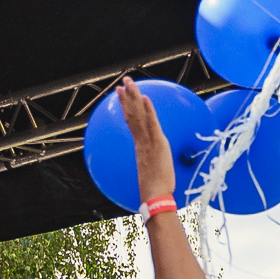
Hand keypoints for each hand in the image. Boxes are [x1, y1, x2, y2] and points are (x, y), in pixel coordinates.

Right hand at [116, 78, 176, 205]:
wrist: (154, 197)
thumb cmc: (155, 188)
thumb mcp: (153, 169)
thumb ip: (152, 160)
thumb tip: (154, 160)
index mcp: (140, 146)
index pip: (131, 122)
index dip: (126, 107)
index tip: (122, 94)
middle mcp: (141, 141)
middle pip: (132, 114)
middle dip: (127, 96)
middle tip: (123, 81)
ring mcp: (147, 142)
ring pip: (139, 115)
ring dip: (134, 97)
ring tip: (129, 82)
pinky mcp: (157, 145)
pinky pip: (152, 124)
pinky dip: (149, 111)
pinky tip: (146, 98)